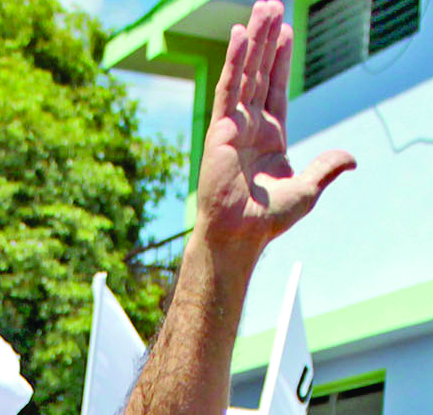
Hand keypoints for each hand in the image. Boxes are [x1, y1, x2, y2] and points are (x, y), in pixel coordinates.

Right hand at [195, 1, 352, 256]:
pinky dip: (233, 61)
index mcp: (269, 138)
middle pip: (259, 73)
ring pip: (245, 73)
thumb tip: (351, 158)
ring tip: (261, 9)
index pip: (275, 89)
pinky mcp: (220, 130)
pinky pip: (229, 88)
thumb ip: (326, 167)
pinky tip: (238, 34)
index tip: (284, 31)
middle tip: (271, 6)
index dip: (280, 60)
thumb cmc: (267, 220)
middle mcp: (250, 128)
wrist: (240, 235)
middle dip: (266, 40)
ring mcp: (233, 127)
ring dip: (252, 40)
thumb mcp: (307, 189)